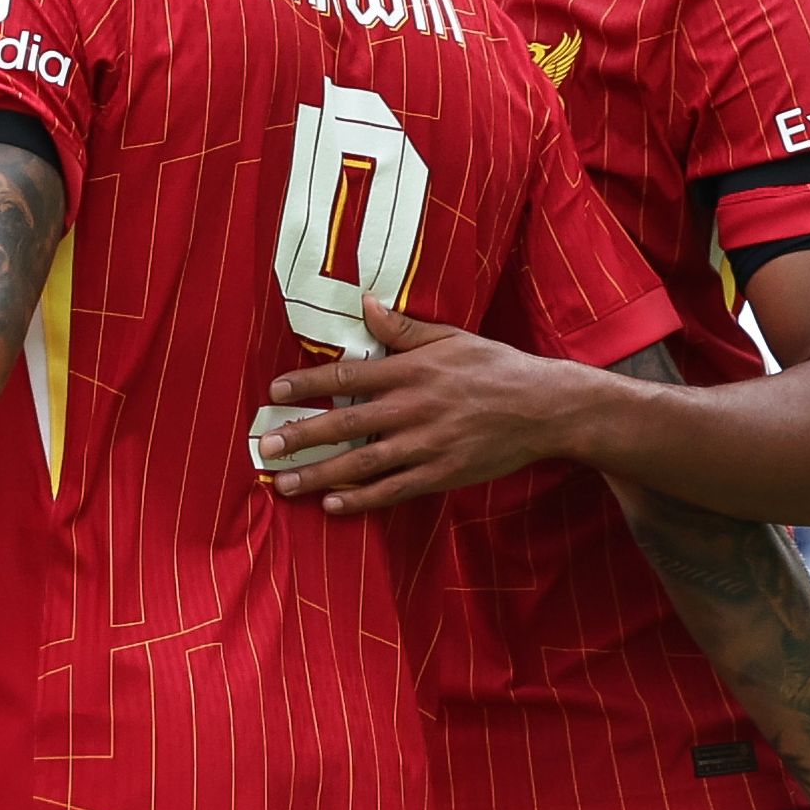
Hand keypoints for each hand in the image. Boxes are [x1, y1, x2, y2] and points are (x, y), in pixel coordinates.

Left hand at [249, 300, 592, 511]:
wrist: (546, 408)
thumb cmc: (496, 368)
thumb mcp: (451, 338)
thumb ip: (403, 328)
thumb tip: (364, 305)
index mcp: (413, 370)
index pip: (348, 376)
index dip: (308, 384)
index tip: (274, 392)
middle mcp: (414, 408)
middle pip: (346, 423)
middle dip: (301, 435)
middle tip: (264, 446)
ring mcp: (427, 445)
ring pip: (363, 463)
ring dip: (320, 474)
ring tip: (284, 483)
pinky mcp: (442, 474)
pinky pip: (393, 489)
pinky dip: (361, 500)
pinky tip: (331, 505)